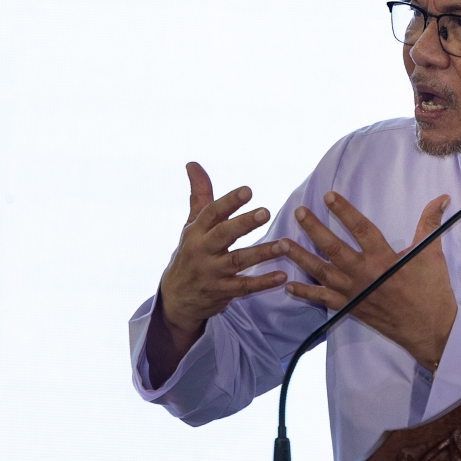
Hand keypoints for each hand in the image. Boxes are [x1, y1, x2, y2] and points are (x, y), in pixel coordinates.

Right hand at [147, 162, 287, 386]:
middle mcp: (202, 250)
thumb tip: (192, 163)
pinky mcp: (221, 291)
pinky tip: (282, 275)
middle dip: (244, 224)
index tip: (248, 190)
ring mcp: (211, 272)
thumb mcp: (191, 224)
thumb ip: (199, 194)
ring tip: (284, 245)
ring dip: (262, 253)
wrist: (176, 297)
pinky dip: (263, 282)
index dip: (229, 201)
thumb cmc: (190, 252)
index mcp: (196, 231)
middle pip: (224, 235)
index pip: (212, 213)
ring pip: (238, 261)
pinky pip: (244, 287)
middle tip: (266, 212)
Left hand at [282, 191, 457, 369]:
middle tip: (299, 212)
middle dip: (314, 229)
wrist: (430, 331)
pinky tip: (289, 284)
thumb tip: (442, 198)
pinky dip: (306, 291)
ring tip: (281, 242)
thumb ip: (430, 224)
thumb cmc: (432, 292)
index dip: (344, 211)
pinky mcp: (350, 308)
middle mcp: (364, 275)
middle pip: (333, 248)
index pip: (360, 228)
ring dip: (300, 256)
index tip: (328, 195)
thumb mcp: (432, 255)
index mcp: (384, 259)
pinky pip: (323, 299)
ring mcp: (354, 293)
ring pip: (321, 272)